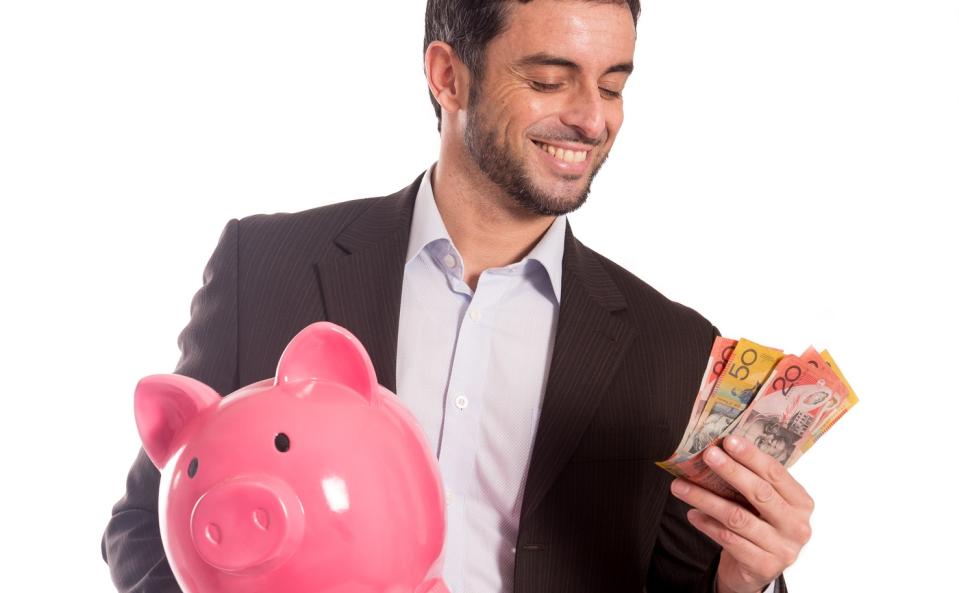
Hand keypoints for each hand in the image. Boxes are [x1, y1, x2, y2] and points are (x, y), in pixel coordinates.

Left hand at [669, 435, 813, 592]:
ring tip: (681, 486)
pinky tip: (692, 513)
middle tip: (708, 455)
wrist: (758, 570)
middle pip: (760, 492)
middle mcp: (797, 526)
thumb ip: (752, 481)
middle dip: (731, 471)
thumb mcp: (763, 503)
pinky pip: (728, 540)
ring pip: (737, 517)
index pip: (776, 473)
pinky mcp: (764, 566)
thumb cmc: (759, 525)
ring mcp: (783, 549)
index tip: (729, 440)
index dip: (752, 456)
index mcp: (801, 503)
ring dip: (705, 499)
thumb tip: (718, 449)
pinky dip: (707, 524)